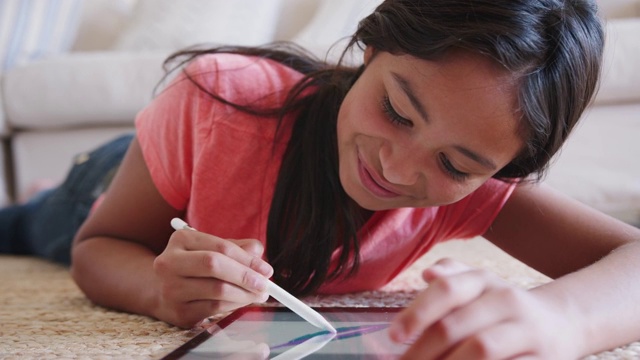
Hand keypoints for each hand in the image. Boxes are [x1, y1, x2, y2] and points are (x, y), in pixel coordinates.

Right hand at [151, 228, 272, 327]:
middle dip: (246, 276)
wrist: (161, 289)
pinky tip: (242, 301)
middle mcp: (170, 262)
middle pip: (215, 265)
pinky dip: (234, 305)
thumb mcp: (212, 248)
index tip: (266, 269)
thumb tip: (258, 253)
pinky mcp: (178, 312)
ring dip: (245, 294)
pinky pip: (214, 309)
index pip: (221, 247)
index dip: (247, 259)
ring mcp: (171, 289)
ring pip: (217, 290)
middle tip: (265, 284)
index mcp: (181, 239)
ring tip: (258, 294)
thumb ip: (237, 247)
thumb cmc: (194, 266)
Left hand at [389, 258, 583, 358]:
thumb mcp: (480, 285)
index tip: (393, 336)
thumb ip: (452, 278)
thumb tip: (427, 274)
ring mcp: (526, 331)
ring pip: (480, 349)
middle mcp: (506, 301)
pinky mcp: (543, 359)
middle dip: (422, 352)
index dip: (416, 313)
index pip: (446, 290)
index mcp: (484, 281)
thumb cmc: (504, 307)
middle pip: (455, 326)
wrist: (564, 322)